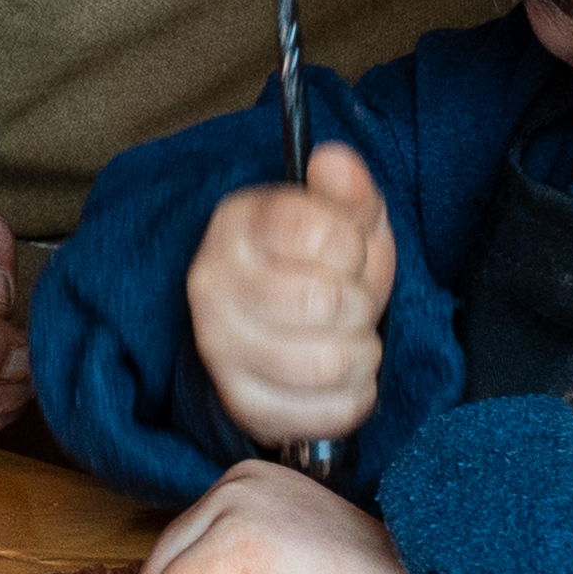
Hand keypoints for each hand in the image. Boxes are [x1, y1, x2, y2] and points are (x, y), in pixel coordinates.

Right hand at [188, 146, 394, 444]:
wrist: (275, 327)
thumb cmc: (314, 265)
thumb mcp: (338, 219)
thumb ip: (345, 189)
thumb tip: (335, 162)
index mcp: (237, 225)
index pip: (319, 233)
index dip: (353, 245)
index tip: (346, 249)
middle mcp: (212, 286)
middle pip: (325, 302)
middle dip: (359, 303)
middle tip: (349, 300)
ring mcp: (221, 350)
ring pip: (329, 363)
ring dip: (360, 352)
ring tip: (347, 337)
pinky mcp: (244, 405)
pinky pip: (331, 411)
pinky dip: (354, 396)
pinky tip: (339, 376)